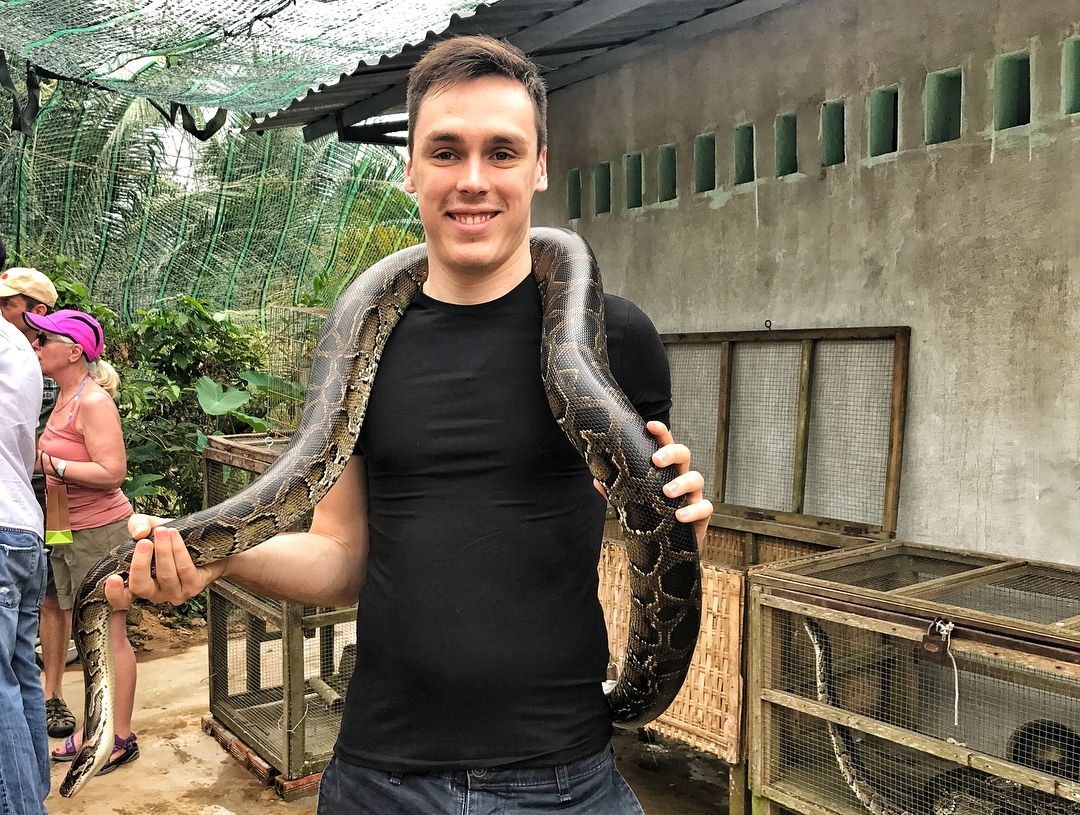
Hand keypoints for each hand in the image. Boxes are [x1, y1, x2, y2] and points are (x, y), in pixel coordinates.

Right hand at [103, 514, 221, 609]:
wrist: (208, 542)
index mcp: (140, 583)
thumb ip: (138, 524)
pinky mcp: (194, 586)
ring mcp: (175, 592)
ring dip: (164, 552)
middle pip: (141, 587)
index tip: (113, 578)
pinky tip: (176, 536)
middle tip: (144, 543)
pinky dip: (179, 551)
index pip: (121, 599)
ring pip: (165, 577)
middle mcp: (156, 593)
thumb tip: (138, 532)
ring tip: (164, 532)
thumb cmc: (174, 537)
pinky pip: (184, 570)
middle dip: (140, 564)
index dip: (114, 593)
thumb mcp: (152, 526)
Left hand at [593, 421, 713, 546]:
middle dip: (672, 452)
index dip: (661, 433)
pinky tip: (679, 516)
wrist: (667, 549)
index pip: (664, 445)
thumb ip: (616, 492)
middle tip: (656, 460)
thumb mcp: (631, 504)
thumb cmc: (651, 518)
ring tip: (667, 492)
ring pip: (697, 478)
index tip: (650, 425)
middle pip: (684, 454)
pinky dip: (694, 510)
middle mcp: (680, 478)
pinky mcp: (701, 515)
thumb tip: (595, 480)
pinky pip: (706, 508)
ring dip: (682, 482)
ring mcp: (693, 495)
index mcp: (664, 471)